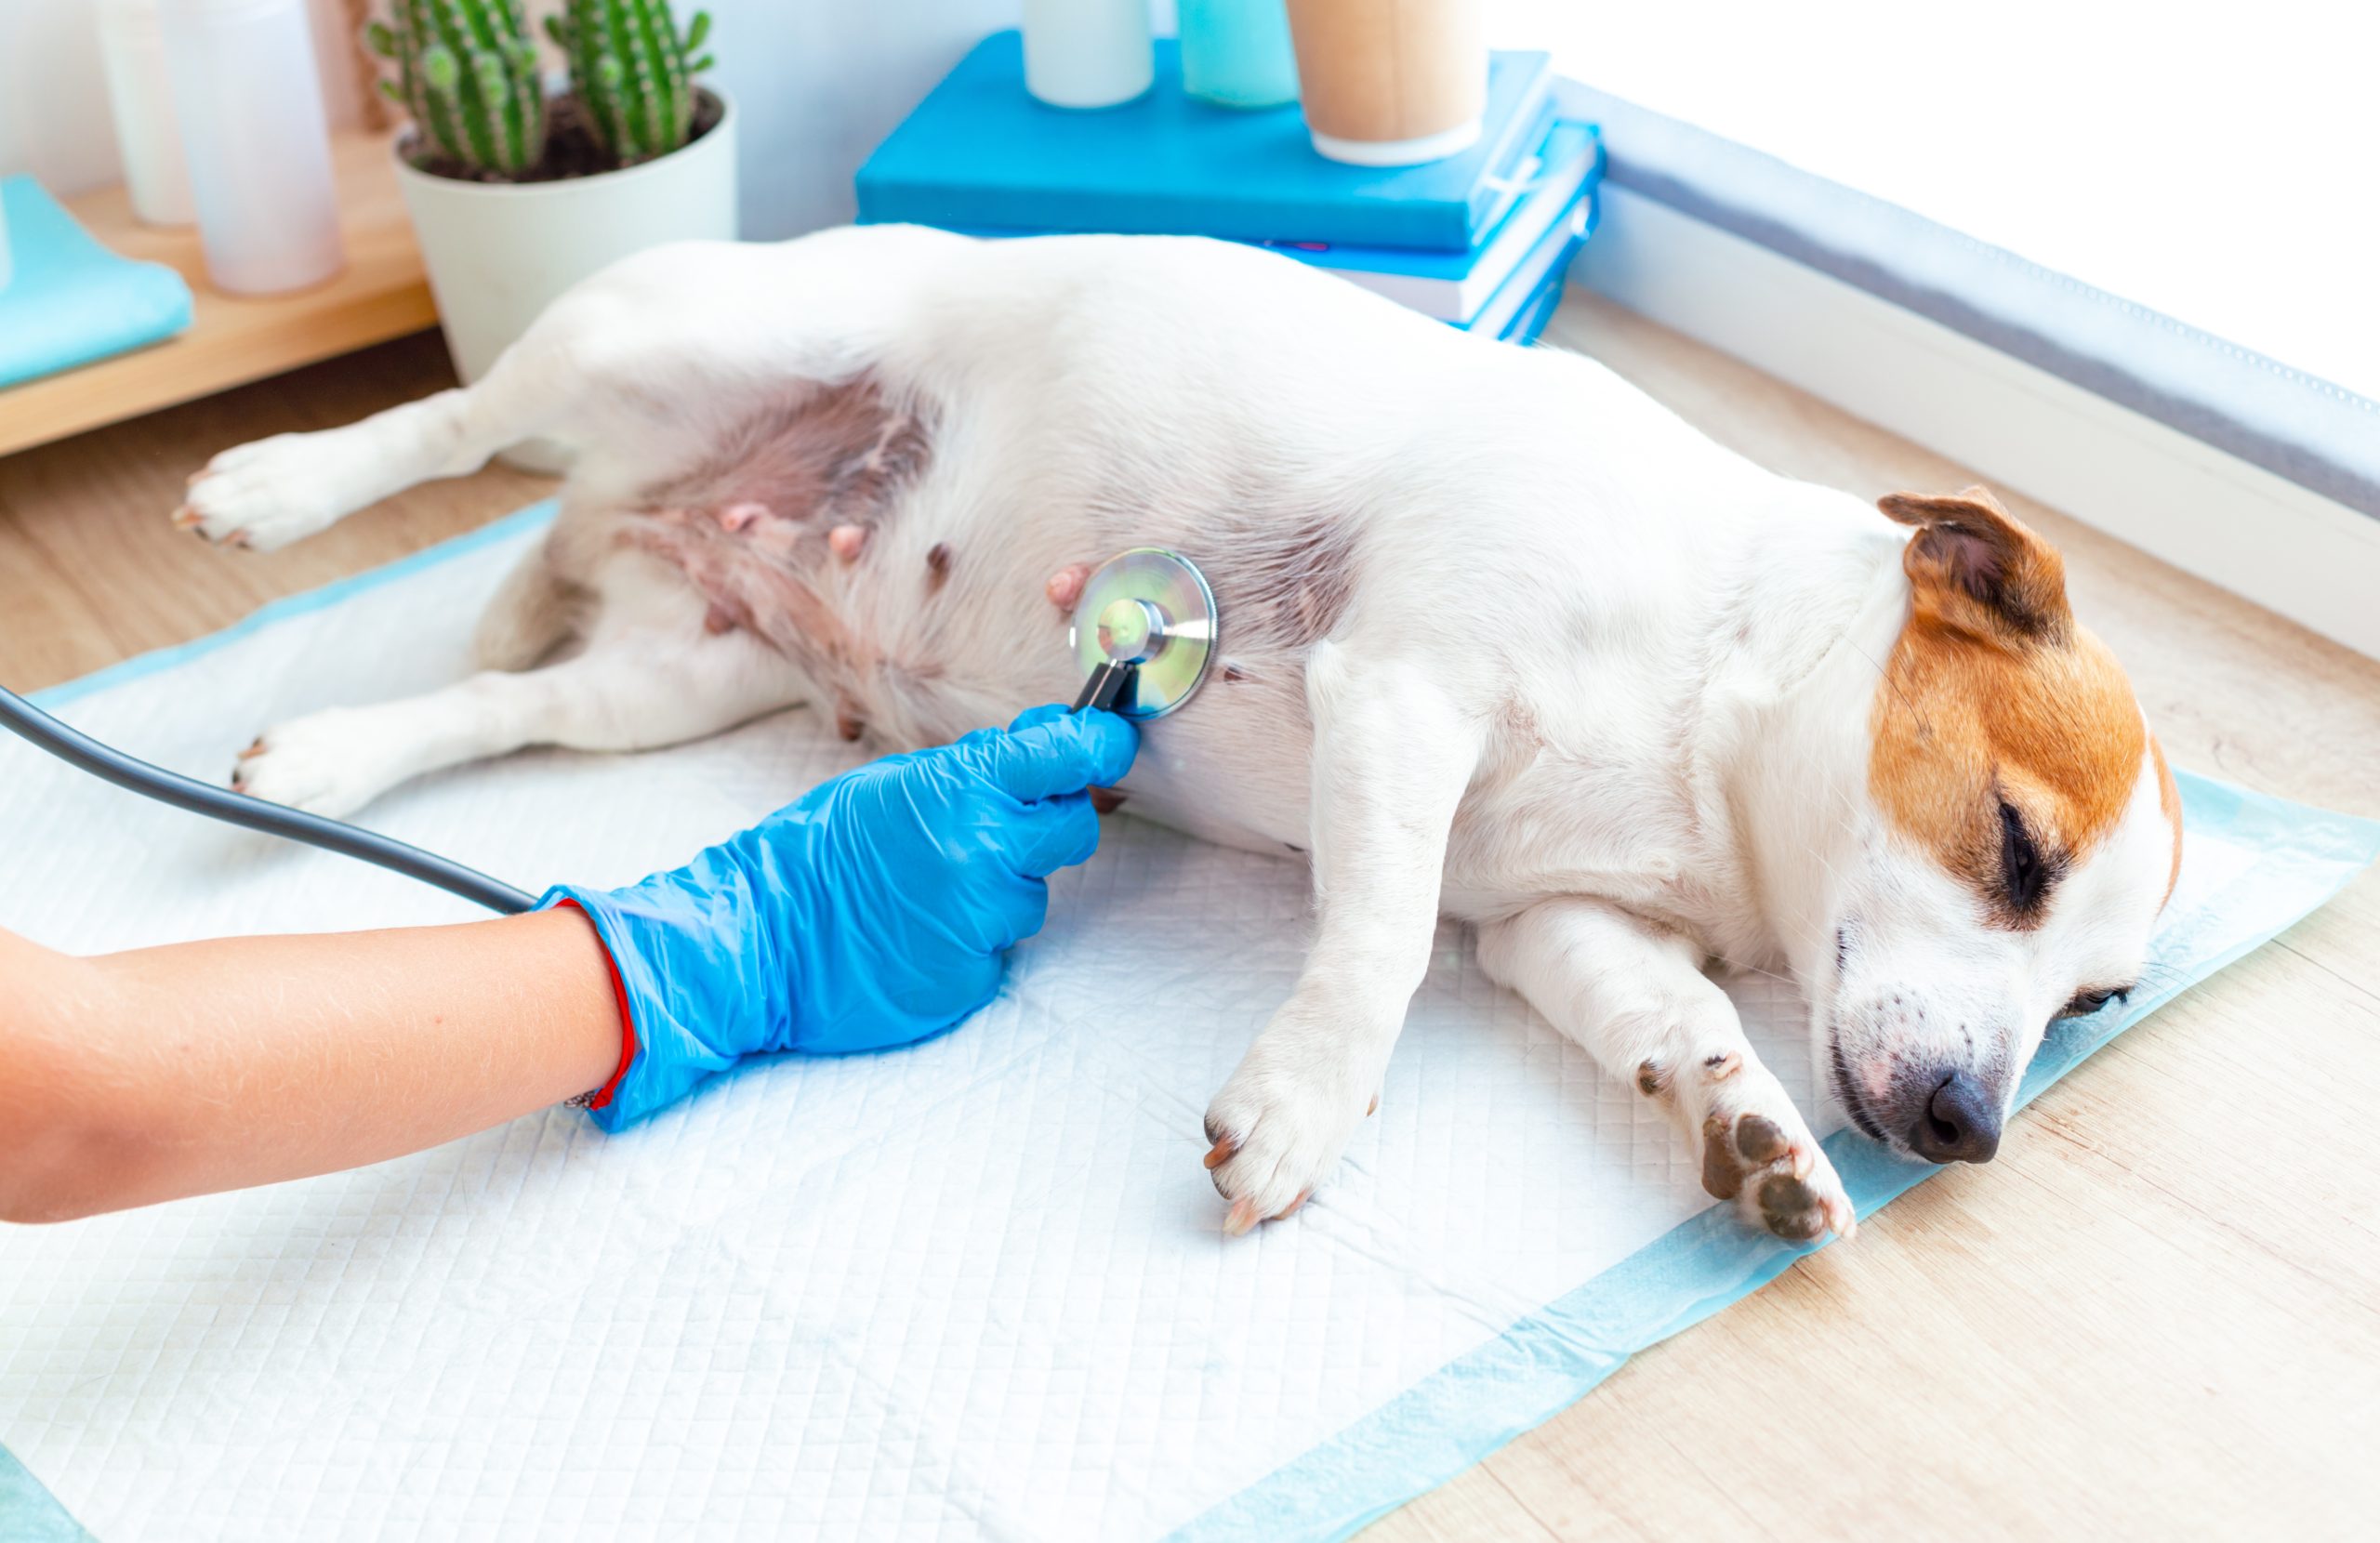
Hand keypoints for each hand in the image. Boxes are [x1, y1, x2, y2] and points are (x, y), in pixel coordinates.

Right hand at [545, 705, 1137, 1128]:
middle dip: (1046, 826)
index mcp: (962, 787)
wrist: (765, 937)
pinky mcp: (973, 974)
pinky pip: (1001, 947)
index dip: (1098, 744)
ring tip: (932, 891)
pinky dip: (972, 938)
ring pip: (1034, 894)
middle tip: (993, 830)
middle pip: (1074, 829)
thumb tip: (1053, 741)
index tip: (1110, 738)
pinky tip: (924, 931)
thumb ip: (978, 770)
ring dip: (999, 889)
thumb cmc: (826, 852)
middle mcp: (983, 849)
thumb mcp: (898, 784)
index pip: (1067, 754)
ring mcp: (981, 917)